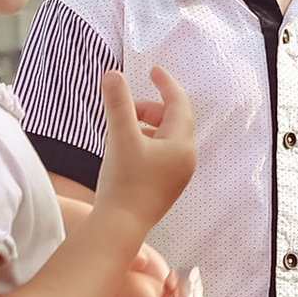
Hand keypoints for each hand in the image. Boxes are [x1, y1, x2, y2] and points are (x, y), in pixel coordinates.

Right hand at [95, 63, 195, 236]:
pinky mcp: (165, 188)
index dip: (165, 83)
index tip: (153, 70)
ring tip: (118, 132)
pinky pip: (158, 156)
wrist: (120, 227)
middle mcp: (185, 160)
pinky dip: (143, 145)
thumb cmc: (123, 184)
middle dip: (147, 109)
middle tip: (123, 110)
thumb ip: (117, 103)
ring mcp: (176, 176)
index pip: (178, 103)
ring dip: (142, 128)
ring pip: (163, 139)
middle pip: (170, 121)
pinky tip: (121, 152)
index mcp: (181, 145)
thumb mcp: (119, 136)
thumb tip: (112, 75)